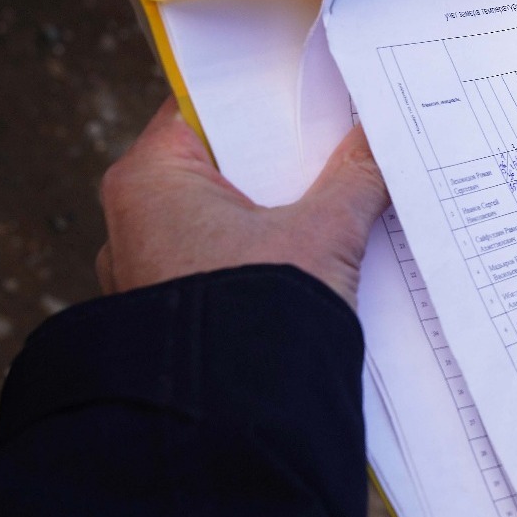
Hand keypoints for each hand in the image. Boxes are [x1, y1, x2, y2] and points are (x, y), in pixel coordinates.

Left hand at [96, 98, 388, 307]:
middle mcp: (135, 220)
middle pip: (222, 164)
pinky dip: (265, 254)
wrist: (233, 420)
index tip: (310, 95)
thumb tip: (382, 137)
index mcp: (150, 179)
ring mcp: (151, 269)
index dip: (262, 100)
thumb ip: (356, 177)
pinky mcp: (176, 310)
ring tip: (337, 200)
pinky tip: (315, 256)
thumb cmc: (254, 317)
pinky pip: (224, 261)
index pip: (205, 109)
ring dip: (278, 211)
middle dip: (281, 161)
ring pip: (225, 217)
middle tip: (337, 146)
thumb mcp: (321, 232)